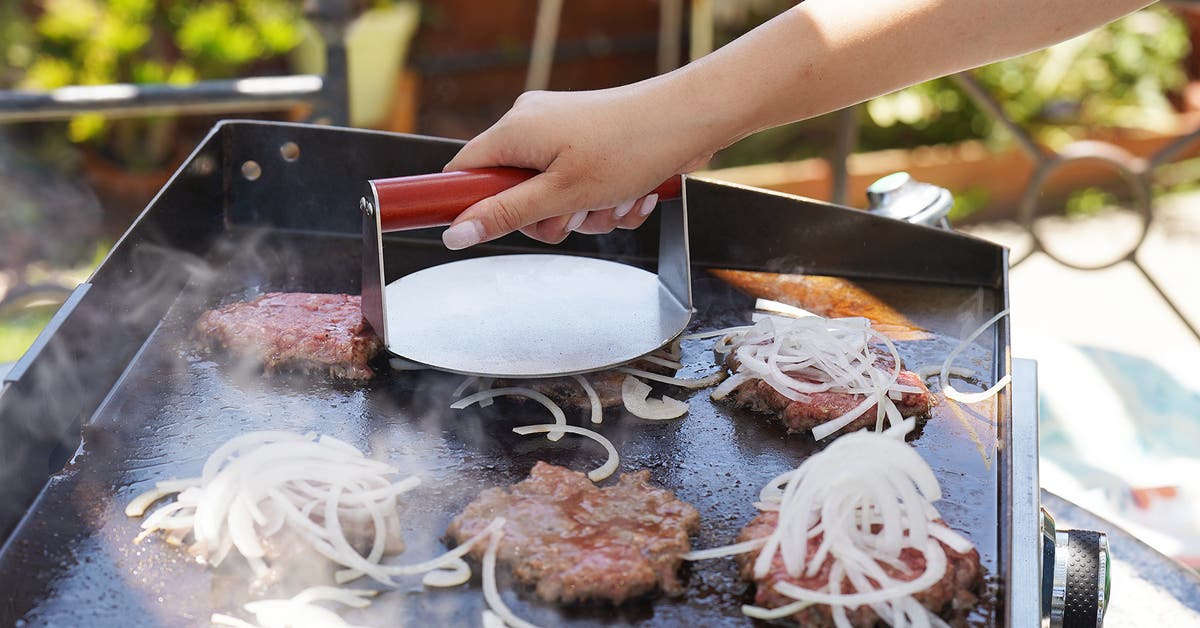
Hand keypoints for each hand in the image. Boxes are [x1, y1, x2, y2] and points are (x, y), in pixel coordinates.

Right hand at [440, 82, 719, 248]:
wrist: (690, 120)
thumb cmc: (631, 147)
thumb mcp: (561, 195)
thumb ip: (506, 215)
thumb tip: (456, 233)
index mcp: (515, 131)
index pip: (465, 172)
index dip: (473, 206)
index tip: (496, 226)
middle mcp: (533, 125)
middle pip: (514, 193)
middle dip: (551, 218)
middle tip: (577, 214)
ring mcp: (563, 132)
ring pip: (554, 198)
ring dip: (587, 214)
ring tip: (614, 201)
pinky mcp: (589, 142)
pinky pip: (582, 187)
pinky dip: (606, 201)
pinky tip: (631, 195)